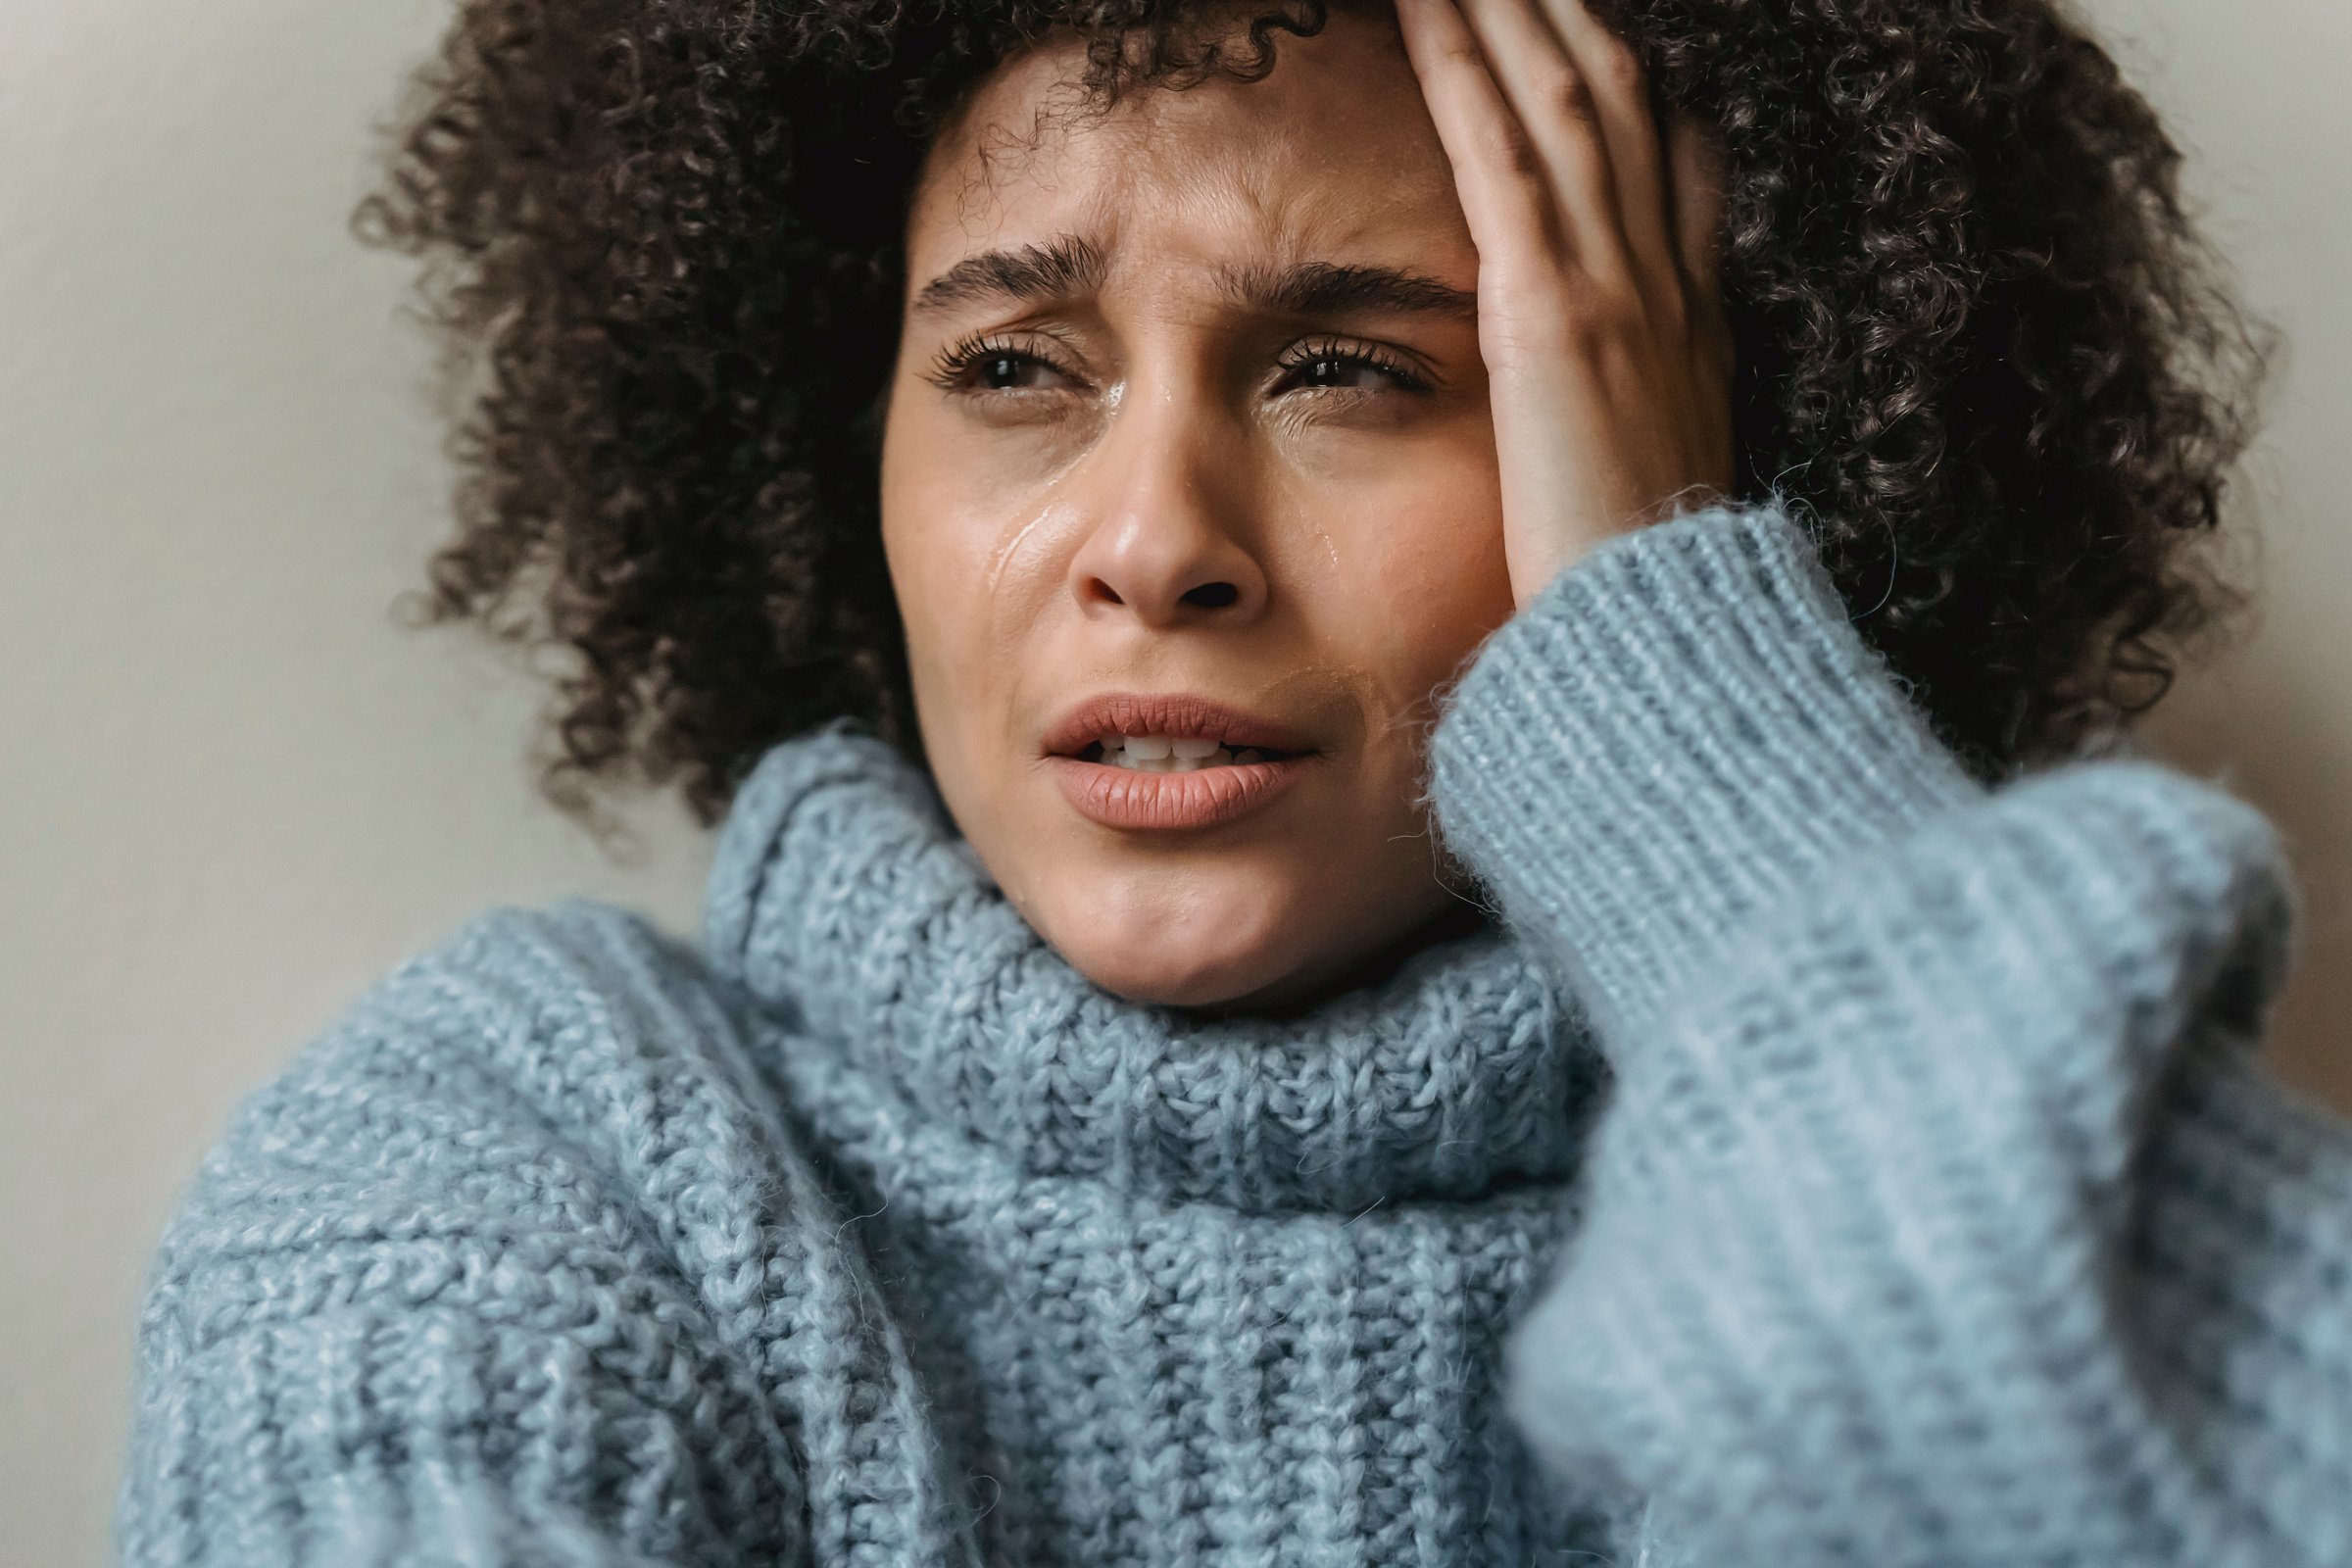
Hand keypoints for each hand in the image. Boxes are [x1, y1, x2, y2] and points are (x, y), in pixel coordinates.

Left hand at [1397, 0, 1735, 609]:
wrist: (1661, 642)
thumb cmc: (1639, 591)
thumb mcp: (1655, 487)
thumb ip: (1634, 420)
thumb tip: (1615, 404)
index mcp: (1692, 321)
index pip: (1672, 159)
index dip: (1631, 75)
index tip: (1595, 22)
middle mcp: (1667, 283)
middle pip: (1623, 97)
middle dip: (1570, 9)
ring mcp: (1620, 289)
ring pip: (1569, 100)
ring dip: (1515, 8)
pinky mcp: (1553, 315)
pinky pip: (1507, 159)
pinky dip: (1466, 71)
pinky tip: (1428, 7)